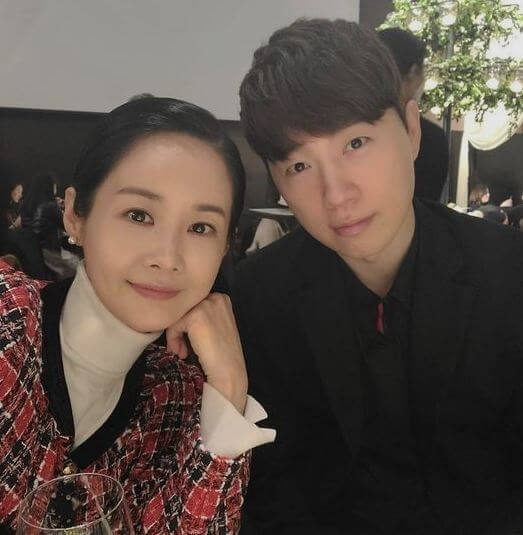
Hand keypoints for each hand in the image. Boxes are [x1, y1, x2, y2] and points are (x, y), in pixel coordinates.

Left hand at [166, 293, 247, 413]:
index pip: (193, 304)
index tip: (189, 340)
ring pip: (177, 316)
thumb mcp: (218, 326)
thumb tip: (180, 317)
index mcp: (222, 299)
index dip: (188, 323)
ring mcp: (206, 306)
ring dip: (175, 336)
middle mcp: (216, 298)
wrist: (229, 373)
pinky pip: (173, 325)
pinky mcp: (195, 317)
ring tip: (182, 352)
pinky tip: (183, 353)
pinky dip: (173, 340)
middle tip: (182, 348)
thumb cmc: (224, 355)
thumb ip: (204, 316)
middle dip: (180, 329)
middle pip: (184, 308)